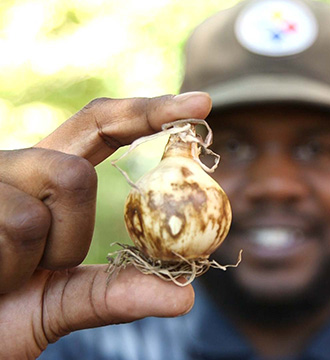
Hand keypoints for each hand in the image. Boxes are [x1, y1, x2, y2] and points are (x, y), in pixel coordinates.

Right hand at [0, 92, 211, 358]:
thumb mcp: (63, 302)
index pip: (102, 125)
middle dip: (72, 229)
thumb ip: (114, 293)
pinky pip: (16, 223)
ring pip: (47, 202)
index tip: (202, 104)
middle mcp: (18, 167)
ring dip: (41, 257)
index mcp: (47, 175)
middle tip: (43, 266)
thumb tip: (185, 296)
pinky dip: (10, 268)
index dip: (151, 112)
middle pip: (76, 172)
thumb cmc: (3, 315)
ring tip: (8, 277)